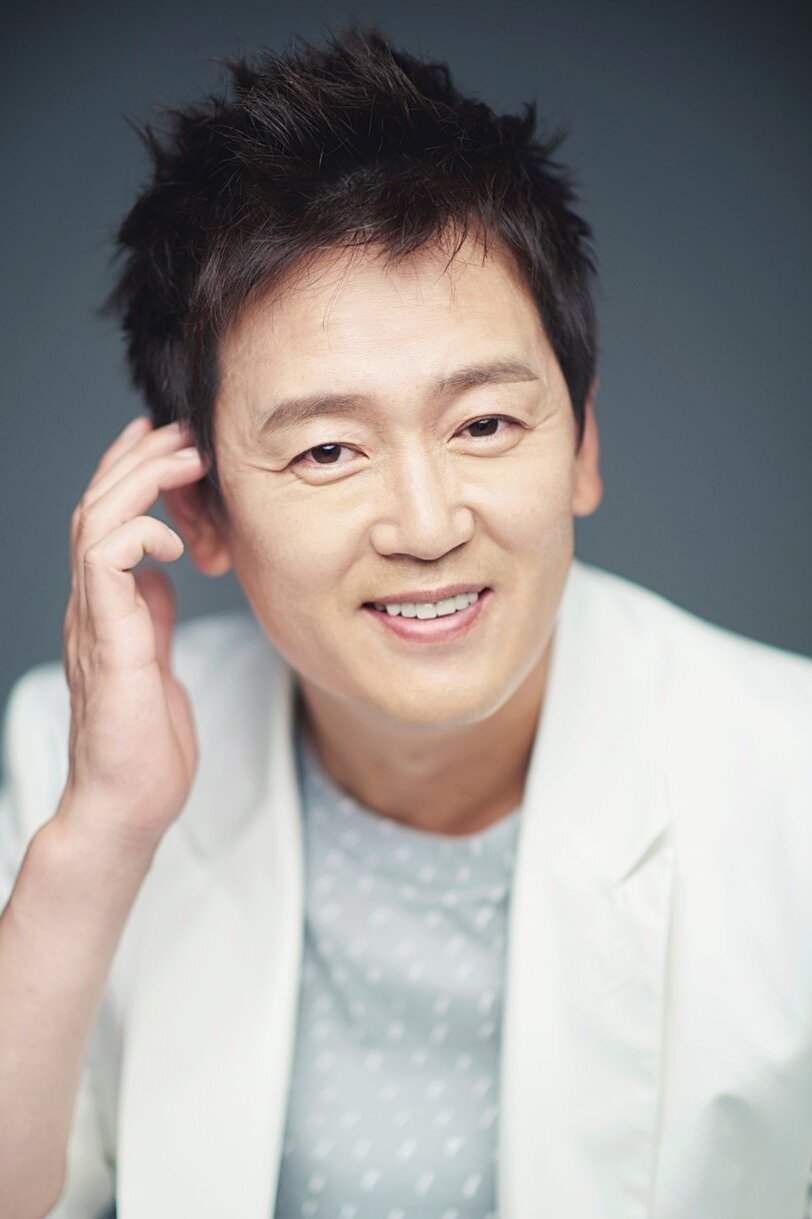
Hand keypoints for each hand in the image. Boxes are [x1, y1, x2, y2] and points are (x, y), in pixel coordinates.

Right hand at [56, 416, 211, 854]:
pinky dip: (138, 534)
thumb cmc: (143, 745)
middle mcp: (92, 606)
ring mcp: (93, 622)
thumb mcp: (156, 662)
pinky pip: (106, 563)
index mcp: (106, 607)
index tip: (169, 442)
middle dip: (139, 459)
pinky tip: (172, 539)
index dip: (133, 473)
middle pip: (98, 506)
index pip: (107, 519)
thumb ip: (151, 615)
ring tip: (183, 459)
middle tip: (182, 433)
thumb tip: (159, 575)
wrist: (126, 805)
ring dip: (140, 481)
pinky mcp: (107, 643)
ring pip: (96, 522)